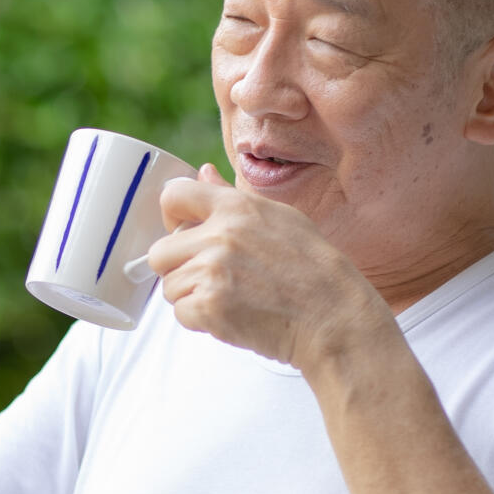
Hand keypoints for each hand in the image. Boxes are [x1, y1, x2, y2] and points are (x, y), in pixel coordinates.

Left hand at [145, 165, 388, 370]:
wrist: (333, 317)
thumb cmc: (312, 269)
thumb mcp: (280, 218)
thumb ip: (231, 197)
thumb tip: (202, 172)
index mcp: (236, 208)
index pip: (173, 194)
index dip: (171, 217)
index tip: (183, 232)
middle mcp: (220, 236)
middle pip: (160, 252)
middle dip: (179, 268)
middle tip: (214, 278)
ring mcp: (212, 272)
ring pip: (170, 287)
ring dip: (192, 297)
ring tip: (232, 298)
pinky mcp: (209, 307)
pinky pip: (181, 313)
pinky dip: (201, 321)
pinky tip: (233, 315)